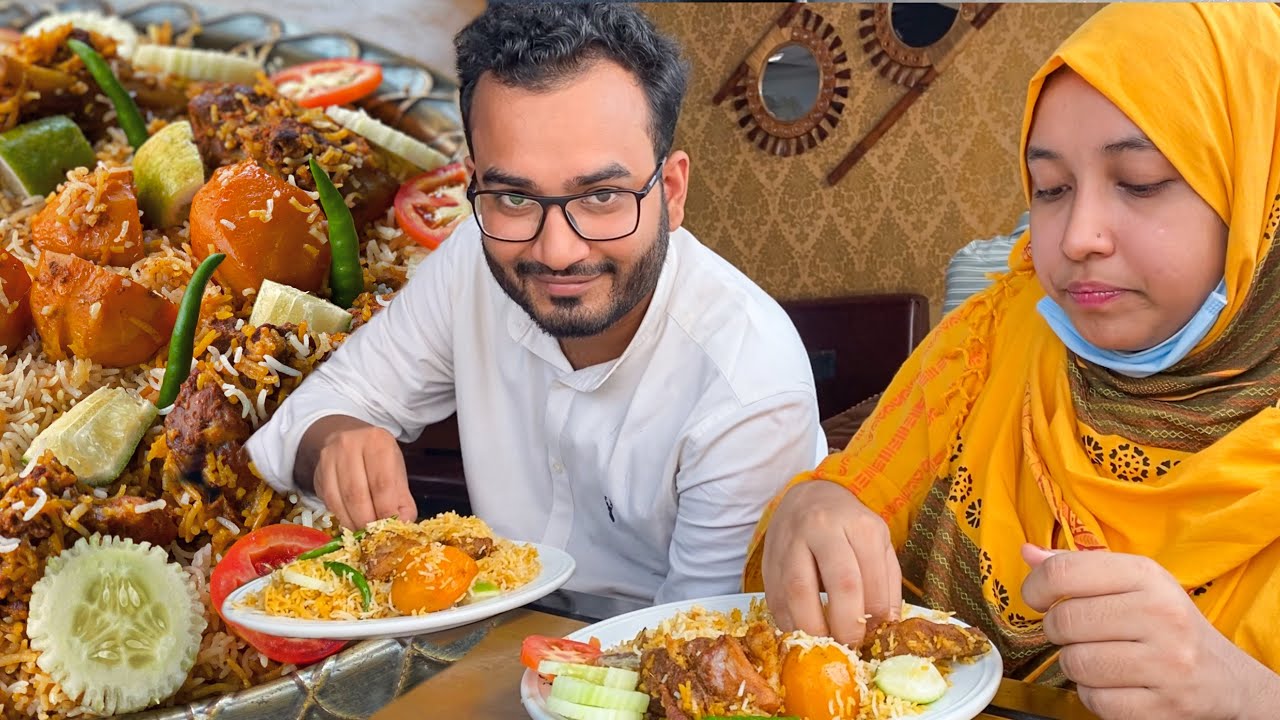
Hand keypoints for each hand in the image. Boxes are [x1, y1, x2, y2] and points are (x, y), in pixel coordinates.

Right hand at [297, 415, 417, 528]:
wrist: (350, 439)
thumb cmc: (379, 461)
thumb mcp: (396, 474)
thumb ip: (402, 500)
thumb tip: (402, 525)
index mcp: (378, 442)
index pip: (382, 483)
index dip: (386, 511)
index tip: (390, 530)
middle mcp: (351, 444)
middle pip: (357, 493)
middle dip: (367, 521)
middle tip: (375, 536)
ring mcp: (330, 456)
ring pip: (340, 499)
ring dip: (352, 522)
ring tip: (364, 532)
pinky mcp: (318, 470)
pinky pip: (328, 501)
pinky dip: (340, 516)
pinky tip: (351, 522)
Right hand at [761, 480, 901, 646]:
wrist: (808, 498)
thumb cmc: (848, 526)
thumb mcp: (878, 543)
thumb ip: (886, 583)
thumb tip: (885, 626)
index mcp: (859, 525)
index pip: (870, 577)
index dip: (873, 615)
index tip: (874, 635)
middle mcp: (823, 528)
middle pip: (838, 582)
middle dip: (846, 624)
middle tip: (850, 646)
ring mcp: (791, 542)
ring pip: (798, 590)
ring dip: (813, 628)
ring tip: (825, 645)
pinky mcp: (768, 560)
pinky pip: (775, 597)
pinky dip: (789, 623)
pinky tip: (803, 633)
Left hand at [1021, 545, 1263, 719]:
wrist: (1225, 677)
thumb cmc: (1166, 623)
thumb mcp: (1131, 583)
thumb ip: (1078, 568)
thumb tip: (1028, 553)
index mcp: (1146, 576)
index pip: (1063, 572)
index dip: (1036, 587)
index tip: (1038, 599)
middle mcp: (1160, 614)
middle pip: (1064, 620)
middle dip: (1058, 631)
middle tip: (1076, 633)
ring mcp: (1167, 663)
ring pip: (1075, 663)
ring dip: (1076, 665)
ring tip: (1099, 658)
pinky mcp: (1165, 706)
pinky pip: (1095, 700)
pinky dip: (1093, 695)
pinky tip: (1114, 684)